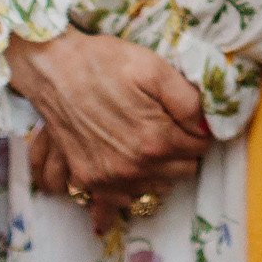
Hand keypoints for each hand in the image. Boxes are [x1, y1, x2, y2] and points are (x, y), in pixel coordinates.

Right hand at [7, 32, 211, 234]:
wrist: (55, 69)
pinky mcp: (88, 180)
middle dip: (182, 150)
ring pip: (156, 187)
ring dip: (159, 169)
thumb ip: (188, 101)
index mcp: (155, 141)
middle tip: (169, 125)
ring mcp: (108, 178)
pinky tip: (130, 162)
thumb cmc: (107, 63)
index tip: (187, 117)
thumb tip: (205, 127)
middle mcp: (133, 168)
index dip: (197, 130)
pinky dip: (132, 185)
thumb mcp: (156, 69)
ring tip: (148, 140)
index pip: (199, 148)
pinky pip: (123, 199)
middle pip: (182, 171)